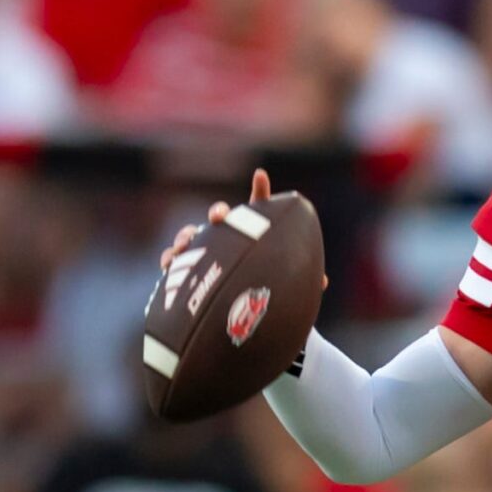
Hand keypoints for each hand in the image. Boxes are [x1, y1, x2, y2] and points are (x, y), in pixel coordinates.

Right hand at [160, 169, 327, 293]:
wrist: (239, 314)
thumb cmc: (263, 292)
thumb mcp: (283, 284)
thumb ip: (299, 277)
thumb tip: (323, 281)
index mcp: (251, 237)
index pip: (257, 210)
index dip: (261, 191)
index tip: (262, 177)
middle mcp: (225, 239)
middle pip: (219, 217)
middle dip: (218, 213)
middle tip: (219, 217)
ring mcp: (204, 251)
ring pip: (191, 234)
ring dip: (187, 234)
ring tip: (186, 242)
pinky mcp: (186, 269)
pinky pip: (173, 260)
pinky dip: (169, 258)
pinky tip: (168, 262)